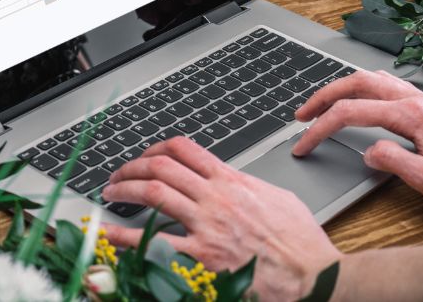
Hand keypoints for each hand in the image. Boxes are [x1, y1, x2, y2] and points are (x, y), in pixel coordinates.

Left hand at [102, 137, 338, 299]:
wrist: (312, 275)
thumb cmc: (300, 241)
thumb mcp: (276, 196)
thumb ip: (246, 185)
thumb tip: (231, 181)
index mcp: (232, 181)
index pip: (185, 149)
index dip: (156, 148)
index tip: (145, 156)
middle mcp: (215, 198)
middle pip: (161, 167)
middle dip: (132, 167)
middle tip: (118, 176)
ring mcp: (206, 226)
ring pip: (153, 193)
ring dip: (125, 189)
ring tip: (111, 193)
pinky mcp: (200, 258)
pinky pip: (153, 242)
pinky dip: (125, 237)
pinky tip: (109, 235)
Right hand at [293, 69, 422, 222]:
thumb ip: (395, 162)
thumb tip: (368, 150)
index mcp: (413, 116)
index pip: (352, 112)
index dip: (321, 127)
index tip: (304, 143)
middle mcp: (418, 100)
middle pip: (358, 82)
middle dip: (323, 95)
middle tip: (301, 115)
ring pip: (372, 79)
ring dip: (342, 88)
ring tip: (321, 105)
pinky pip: (387, 86)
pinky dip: (362, 89)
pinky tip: (357, 102)